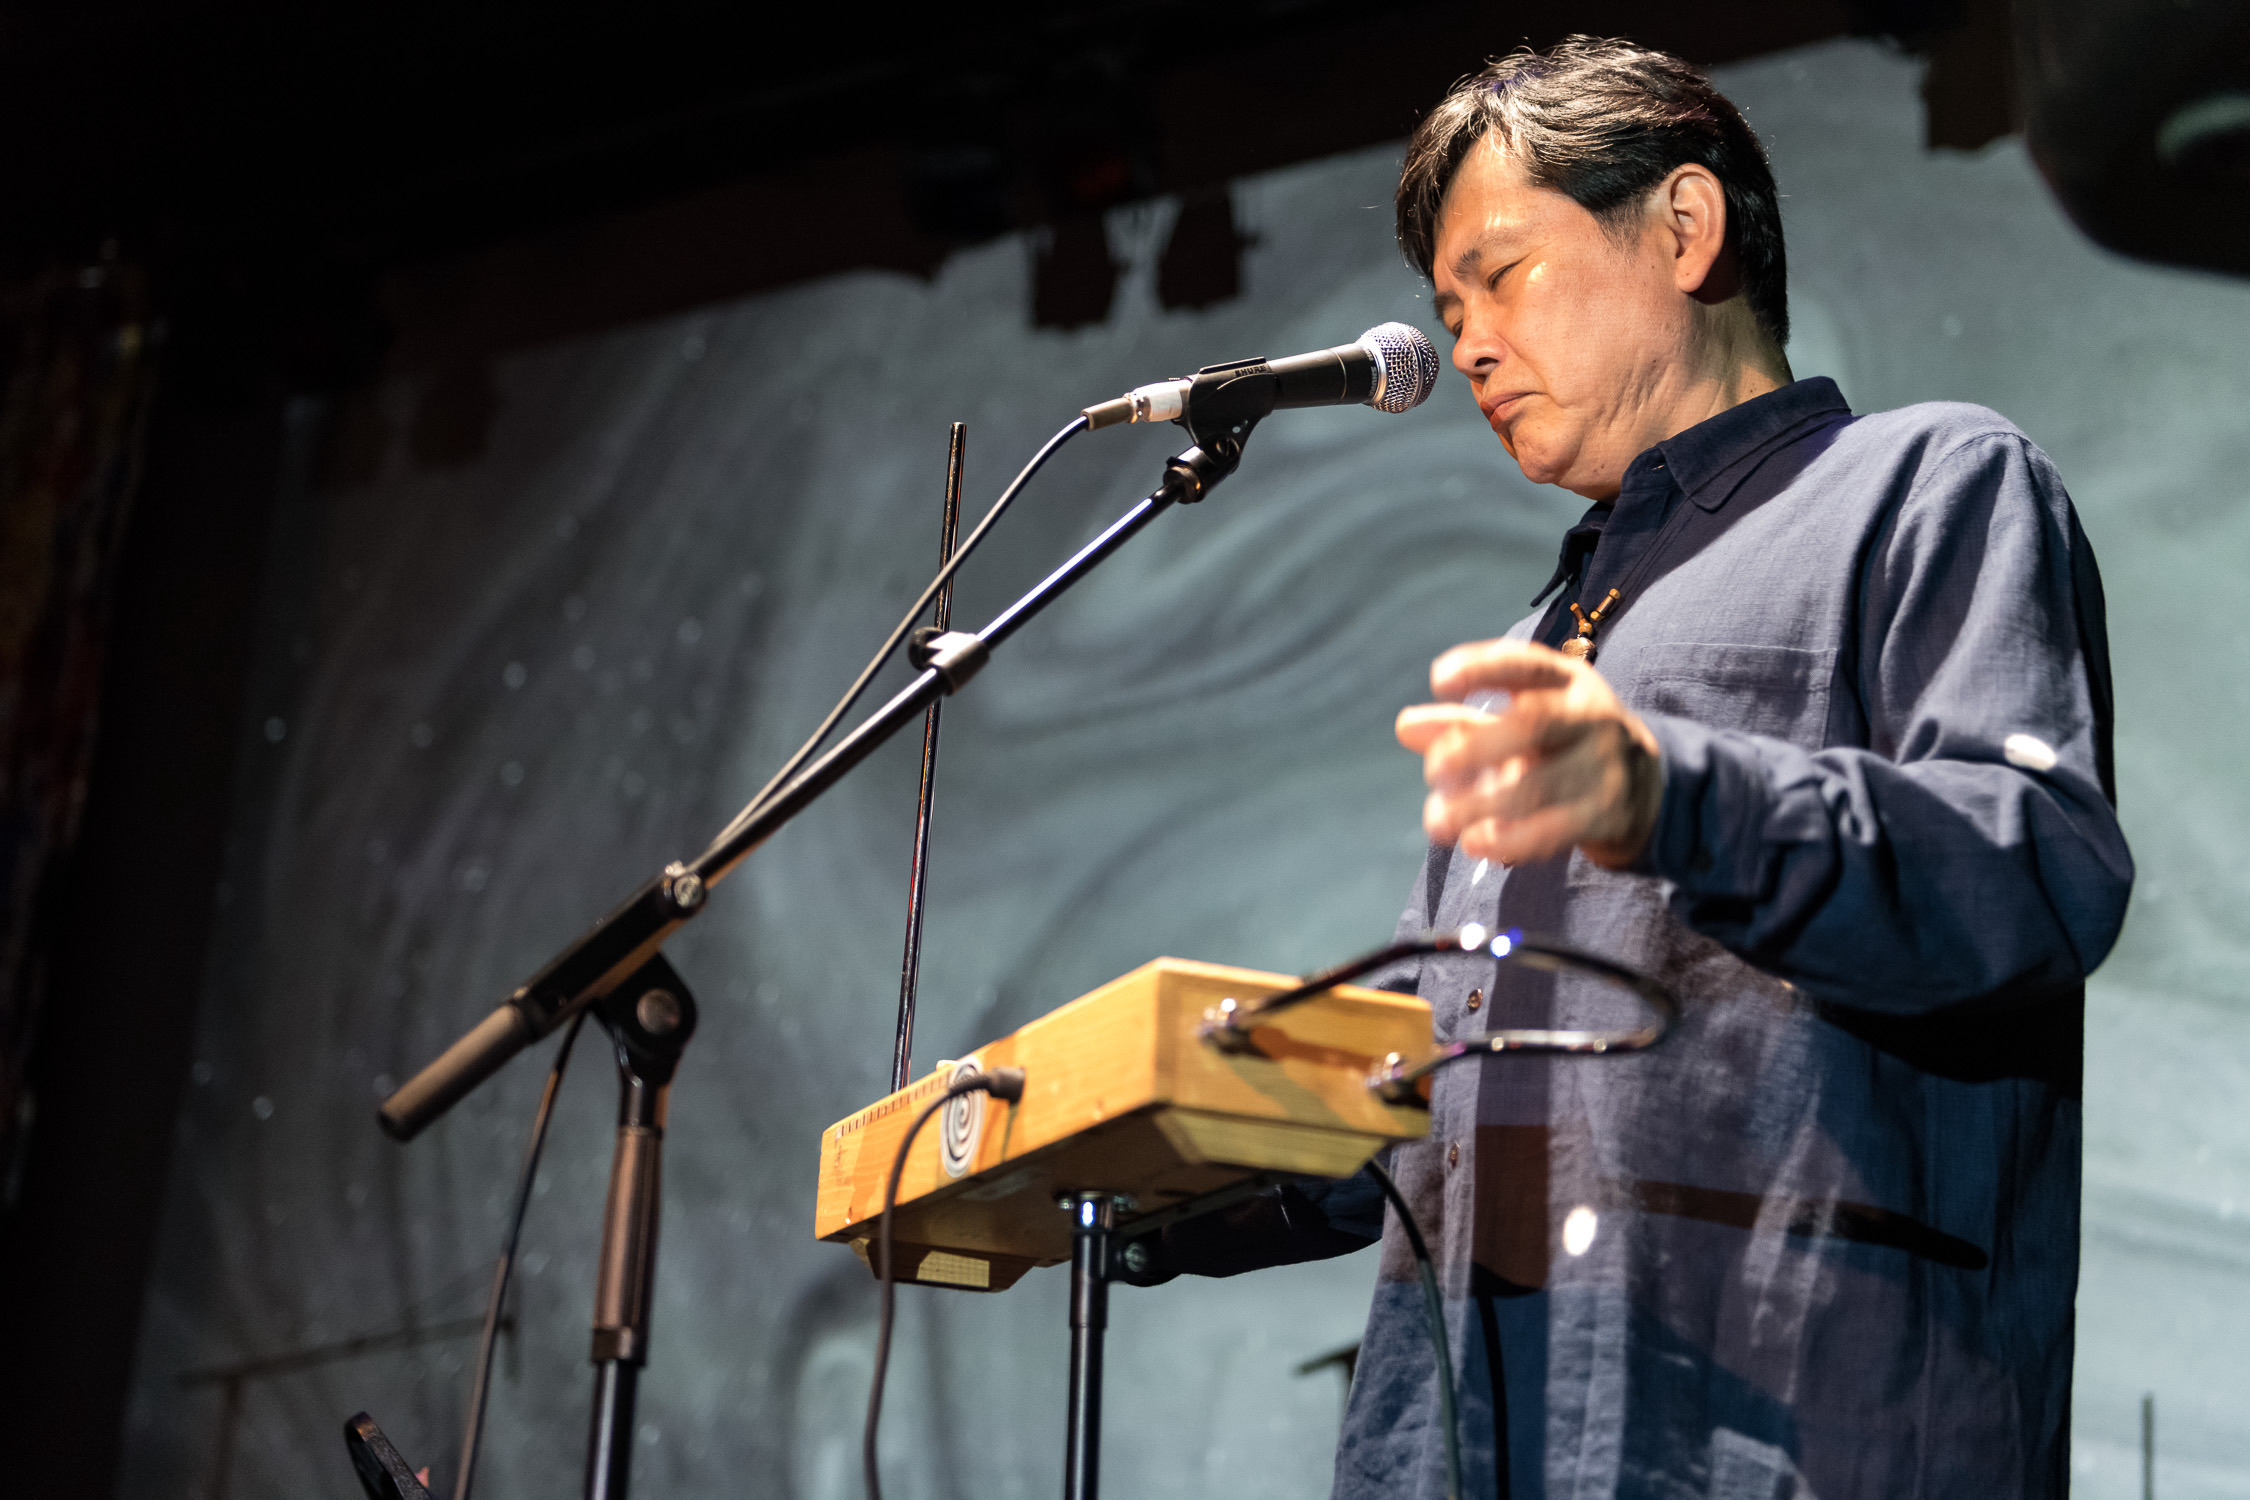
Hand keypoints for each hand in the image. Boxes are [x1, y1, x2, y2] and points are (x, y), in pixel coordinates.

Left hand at [1396, 638, 1663, 868]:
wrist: (1648, 789)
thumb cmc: (1564, 745)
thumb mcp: (1524, 721)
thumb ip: (1463, 723)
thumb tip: (1405, 726)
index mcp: (1566, 680)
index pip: (1524, 663)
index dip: (1480, 668)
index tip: (1438, 679)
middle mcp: (1591, 716)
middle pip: (1532, 723)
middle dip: (1474, 746)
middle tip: (1433, 770)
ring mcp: (1604, 765)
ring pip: (1536, 786)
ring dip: (1477, 806)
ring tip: (1437, 821)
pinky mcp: (1608, 813)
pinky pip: (1553, 829)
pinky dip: (1509, 840)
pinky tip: (1474, 842)